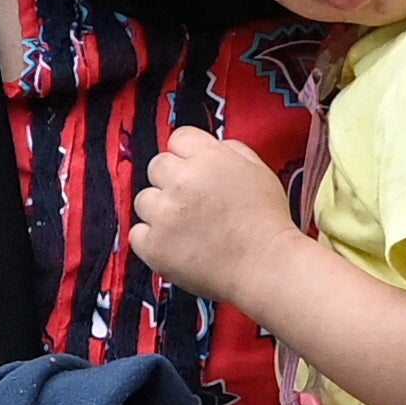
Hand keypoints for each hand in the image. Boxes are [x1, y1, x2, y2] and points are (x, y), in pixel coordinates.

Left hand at [132, 125, 297, 306]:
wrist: (266, 266)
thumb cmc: (267, 223)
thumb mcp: (259, 171)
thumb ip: (232, 151)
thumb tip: (210, 148)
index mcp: (209, 158)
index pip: (179, 138)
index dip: (186, 155)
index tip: (192, 171)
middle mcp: (183, 180)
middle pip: (156, 166)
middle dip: (170, 181)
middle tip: (191, 204)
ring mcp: (165, 213)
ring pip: (143, 200)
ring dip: (159, 211)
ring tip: (185, 229)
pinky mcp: (154, 244)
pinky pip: (137, 234)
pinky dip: (152, 241)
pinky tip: (175, 247)